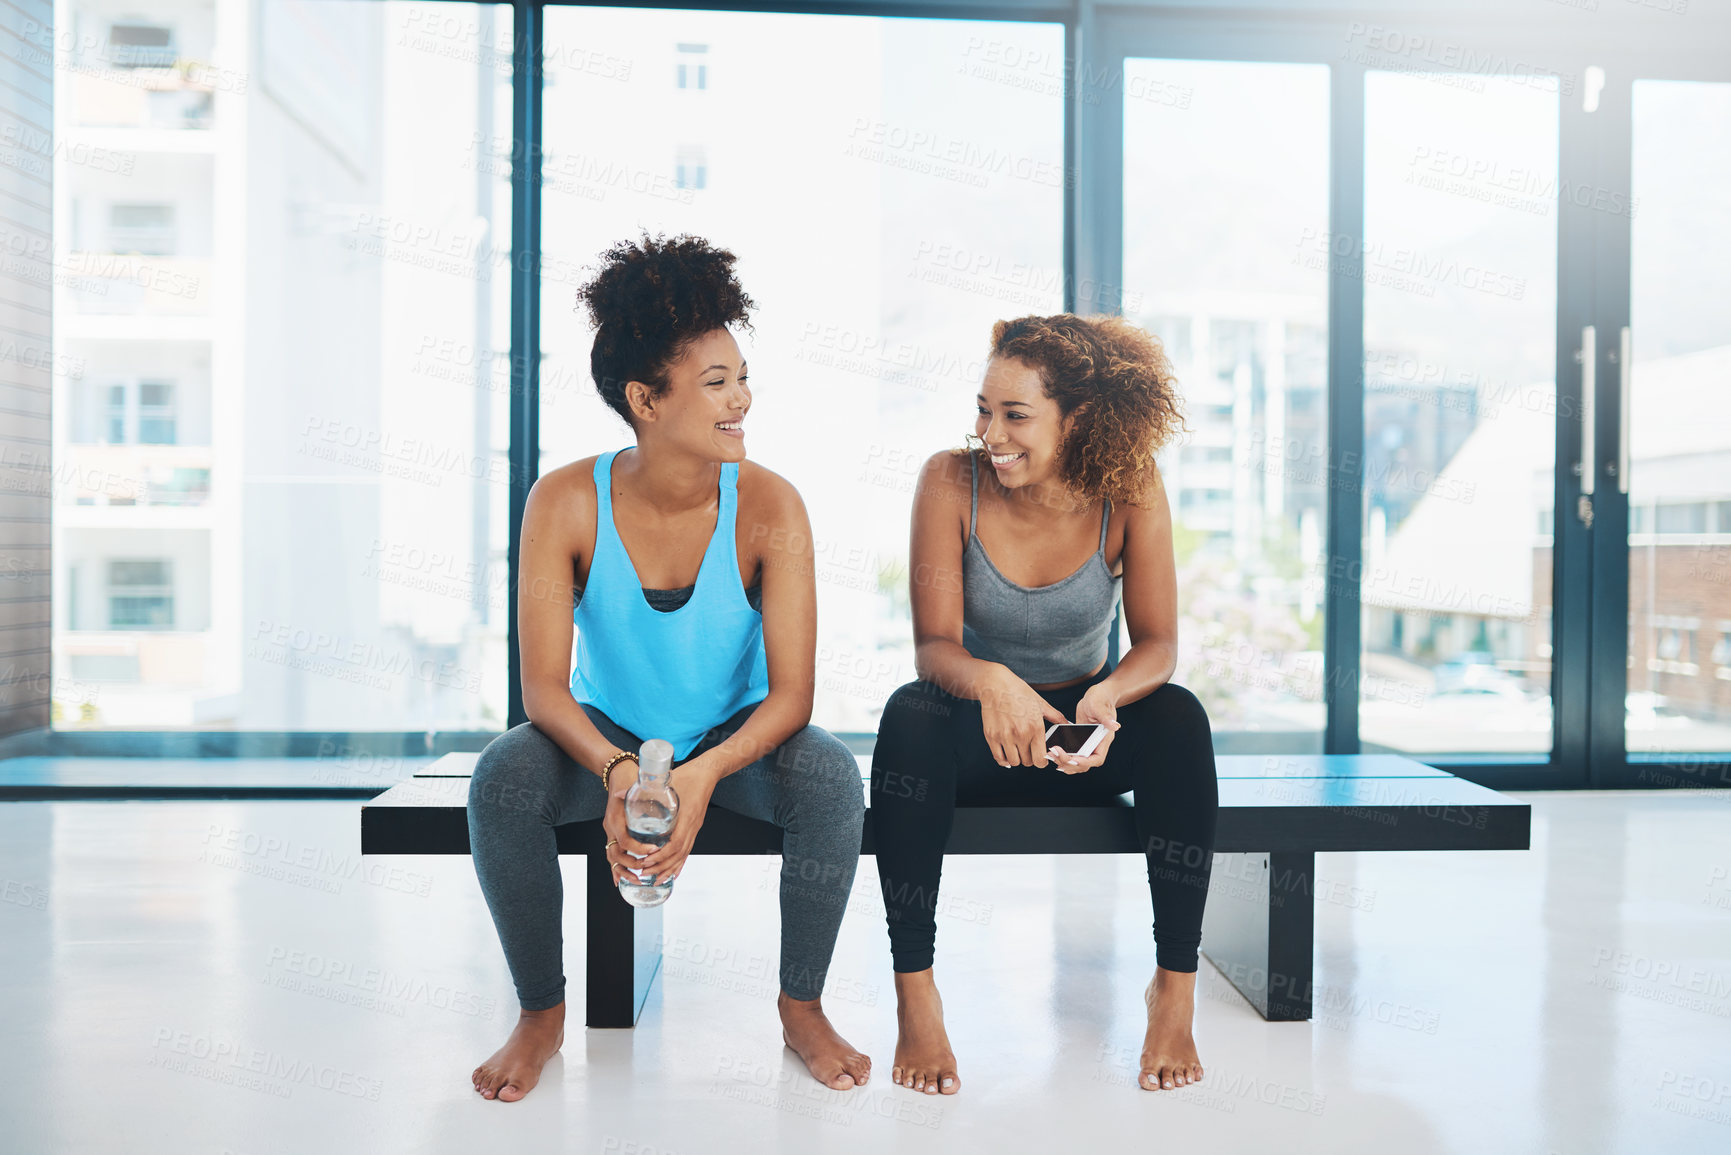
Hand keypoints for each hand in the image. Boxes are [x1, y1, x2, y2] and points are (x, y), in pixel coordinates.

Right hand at [601, 781, 660, 884]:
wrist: (618, 772)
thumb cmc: (629, 778)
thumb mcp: (639, 786)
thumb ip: (652, 795)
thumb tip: (670, 798)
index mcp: (615, 818)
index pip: (625, 841)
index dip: (639, 849)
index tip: (654, 851)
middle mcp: (609, 827)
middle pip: (615, 854)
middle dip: (631, 865)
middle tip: (646, 871)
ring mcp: (609, 831)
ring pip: (612, 857)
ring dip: (622, 871)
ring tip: (636, 880)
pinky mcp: (612, 833)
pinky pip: (613, 854)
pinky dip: (616, 868)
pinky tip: (622, 879)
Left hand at [629, 757, 716, 884]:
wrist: (707, 772)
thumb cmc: (688, 775)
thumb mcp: (665, 780)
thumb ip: (641, 788)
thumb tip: (617, 793)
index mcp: (686, 817)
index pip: (675, 844)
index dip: (661, 856)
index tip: (646, 861)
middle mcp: (692, 826)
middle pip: (678, 854)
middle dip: (661, 867)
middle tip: (644, 873)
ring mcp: (695, 828)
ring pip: (684, 855)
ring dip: (670, 868)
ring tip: (656, 879)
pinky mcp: (695, 827)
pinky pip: (688, 850)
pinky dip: (680, 863)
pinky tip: (674, 872)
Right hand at [979, 665, 1067, 767]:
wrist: (995, 684)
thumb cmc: (1018, 692)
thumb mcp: (1040, 703)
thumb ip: (1056, 717)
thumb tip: (1068, 725)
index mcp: (1035, 727)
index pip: (1041, 759)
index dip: (1042, 760)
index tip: (1040, 755)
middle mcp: (1020, 733)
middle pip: (1028, 762)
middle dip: (1030, 758)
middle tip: (1029, 749)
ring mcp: (1004, 736)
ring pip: (1014, 762)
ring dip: (1017, 758)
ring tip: (1018, 749)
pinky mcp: (991, 736)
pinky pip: (999, 758)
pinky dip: (1004, 759)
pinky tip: (1007, 752)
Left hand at [1048, 683, 1119, 774]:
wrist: (1097, 695)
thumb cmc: (1101, 699)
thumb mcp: (1100, 706)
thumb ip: (1106, 716)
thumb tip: (1115, 726)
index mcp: (1103, 739)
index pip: (1097, 759)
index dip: (1085, 762)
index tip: (1072, 759)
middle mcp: (1096, 745)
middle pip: (1084, 764)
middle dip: (1069, 763)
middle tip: (1055, 754)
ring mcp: (1088, 744)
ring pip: (1077, 762)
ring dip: (1064, 762)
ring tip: (1051, 755)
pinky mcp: (1080, 741)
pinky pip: (1071, 754)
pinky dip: (1062, 756)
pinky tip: (1052, 752)